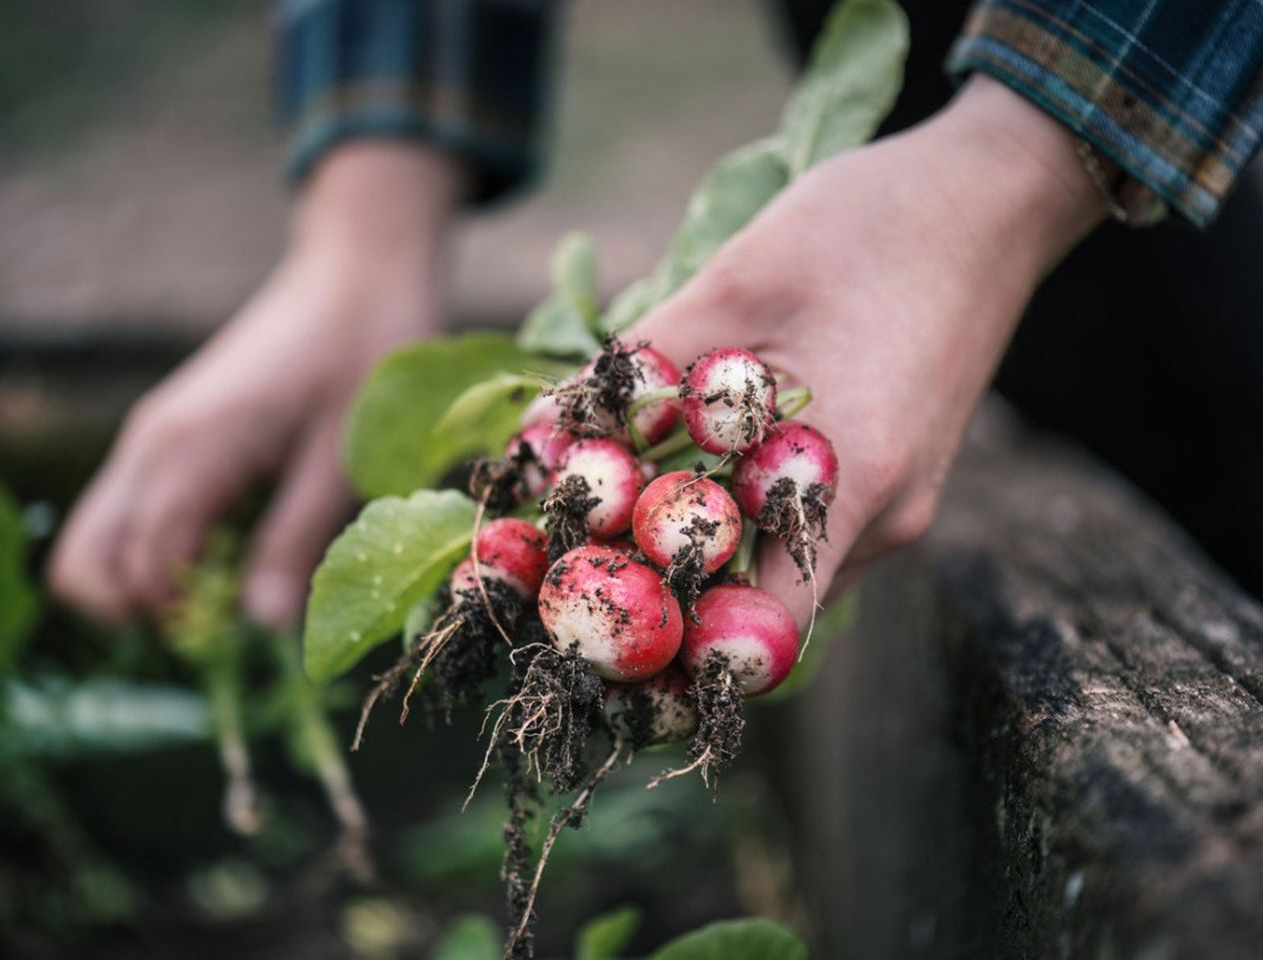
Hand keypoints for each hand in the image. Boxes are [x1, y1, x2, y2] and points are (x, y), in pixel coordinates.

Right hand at [49, 143, 461, 627]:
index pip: (137, 568)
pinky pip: (135, 509)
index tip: (247, 630)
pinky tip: (237, 544)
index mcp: (193, 449)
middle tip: (227, 619)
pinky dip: (164, 547)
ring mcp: (155, 434)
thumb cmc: (366, 357)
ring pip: (100, 536)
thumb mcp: (346, 459)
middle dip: (141, 610)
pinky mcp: (173, 433)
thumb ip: (297, 541)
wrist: (358, 273)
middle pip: (84, 560)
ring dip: (148, 582)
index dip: (181, 618)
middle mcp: (153, 443)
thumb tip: (261, 626)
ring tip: (234, 585)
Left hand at [630, 76, 1106, 623]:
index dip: (677, 645)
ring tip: (625, 507)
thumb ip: (638, 371)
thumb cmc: (870, 228)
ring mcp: (898, 502)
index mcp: (854, 483)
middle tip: (585, 556)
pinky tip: (697, 468)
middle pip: (766, 608)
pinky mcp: (897, 477)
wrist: (990, 195)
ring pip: (784, 568)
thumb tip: (541, 436)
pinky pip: (810, 529)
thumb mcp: (737, 284)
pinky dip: (748, 516)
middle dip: (672, 594)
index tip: (595, 616)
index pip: (765, 633)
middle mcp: (886, 518)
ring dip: (708, 549)